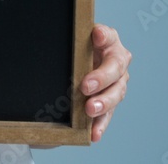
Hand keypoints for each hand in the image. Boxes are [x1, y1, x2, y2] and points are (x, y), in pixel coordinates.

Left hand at [81, 23, 130, 141]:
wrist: (73, 71)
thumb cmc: (73, 54)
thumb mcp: (71, 46)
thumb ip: (71, 45)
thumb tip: (49, 42)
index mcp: (107, 40)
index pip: (108, 34)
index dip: (103, 35)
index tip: (96, 35)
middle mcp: (116, 59)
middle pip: (115, 67)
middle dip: (101, 78)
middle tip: (85, 86)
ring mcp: (117, 81)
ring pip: (117, 92)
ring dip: (103, 103)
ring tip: (90, 110)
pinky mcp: (112, 101)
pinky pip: (108, 114)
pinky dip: (100, 124)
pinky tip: (94, 133)